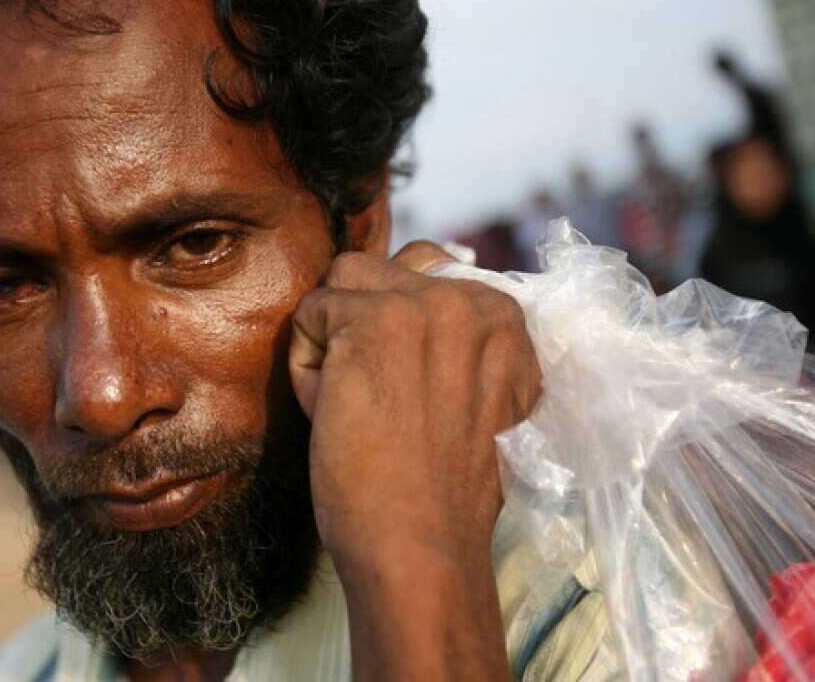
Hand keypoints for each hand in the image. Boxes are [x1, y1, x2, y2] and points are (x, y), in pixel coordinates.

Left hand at [289, 241, 540, 679]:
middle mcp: (473, 298)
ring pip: (343, 282)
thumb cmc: (441, 486)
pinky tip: (337, 414)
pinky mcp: (371, 321)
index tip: (412, 395)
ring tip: (356, 401)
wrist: (422, 545)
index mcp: (506, 315)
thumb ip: (458, 340)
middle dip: (363, 324)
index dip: (398, 333)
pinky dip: (308, 368)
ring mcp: (424, 304)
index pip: (426, 275)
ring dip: (334, 337)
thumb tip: (415, 279)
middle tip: (379, 398)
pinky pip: (309, 316)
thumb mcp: (476, 395)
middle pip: (381, 270)